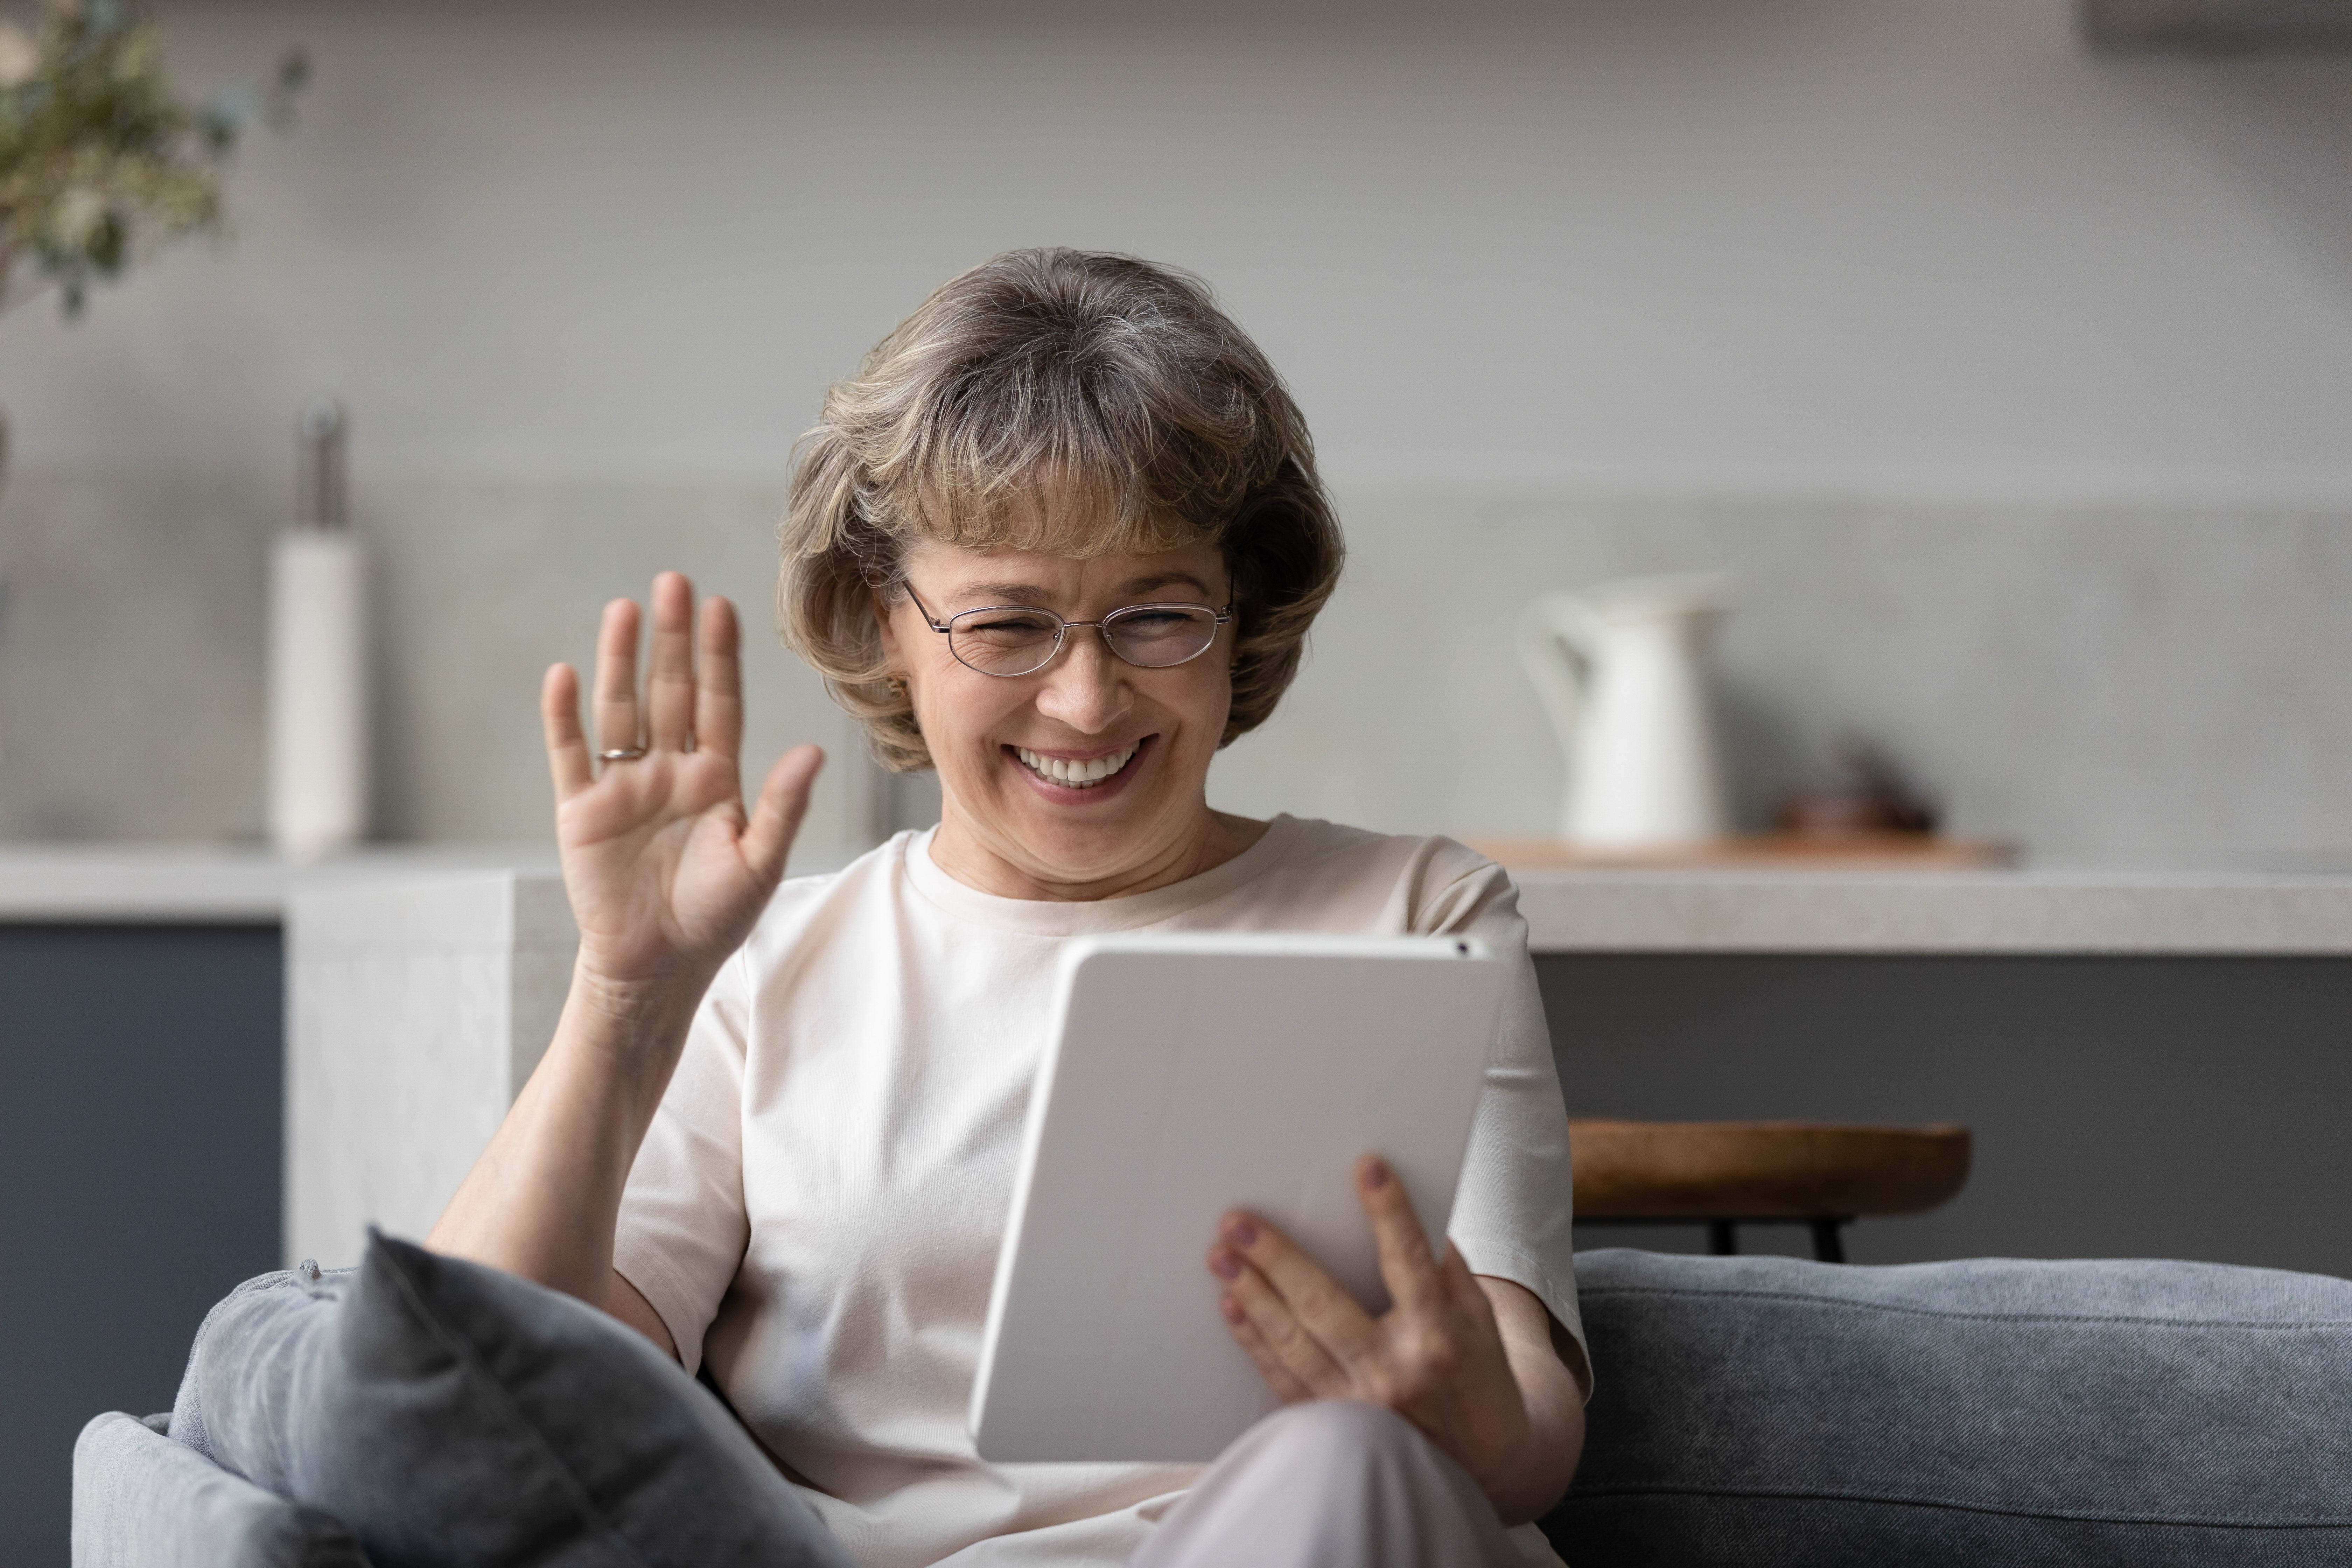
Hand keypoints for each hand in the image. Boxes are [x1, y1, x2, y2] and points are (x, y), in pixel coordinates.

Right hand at [543, 572, 822, 1006]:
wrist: (658, 966)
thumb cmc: (714, 919)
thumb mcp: (758, 863)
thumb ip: (781, 806)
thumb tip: (814, 752)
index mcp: (716, 779)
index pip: (719, 703)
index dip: (719, 657)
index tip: (722, 607)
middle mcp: (670, 771)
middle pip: (671, 692)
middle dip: (673, 640)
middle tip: (674, 583)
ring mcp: (624, 786)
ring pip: (622, 709)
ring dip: (621, 661)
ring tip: (624, 609)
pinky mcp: (582, 810)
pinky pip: (570, 754)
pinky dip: (565, 716)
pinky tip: (563, 675)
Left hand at [1207, 1156, 1532, 1507]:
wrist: (1484, 1457)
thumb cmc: (1478, 1375)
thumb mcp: (1478, 1316)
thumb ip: (1444, 1265)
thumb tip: (1410, 1208)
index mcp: (1438, 1334)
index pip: (1409, 1261)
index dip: (1390, 1212)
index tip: (1367, 1168)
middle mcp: (1396, 1370)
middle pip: (1325, 1305)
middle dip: (1278, 1258)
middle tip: (1239, 1221)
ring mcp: (1360, 1404)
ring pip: (1294, 1343)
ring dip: (1252, 1295)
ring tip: (1221, 1256)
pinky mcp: (1335, 1425)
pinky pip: (1284, 1379)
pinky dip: (1254, 1343)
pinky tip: (1232, 1307)